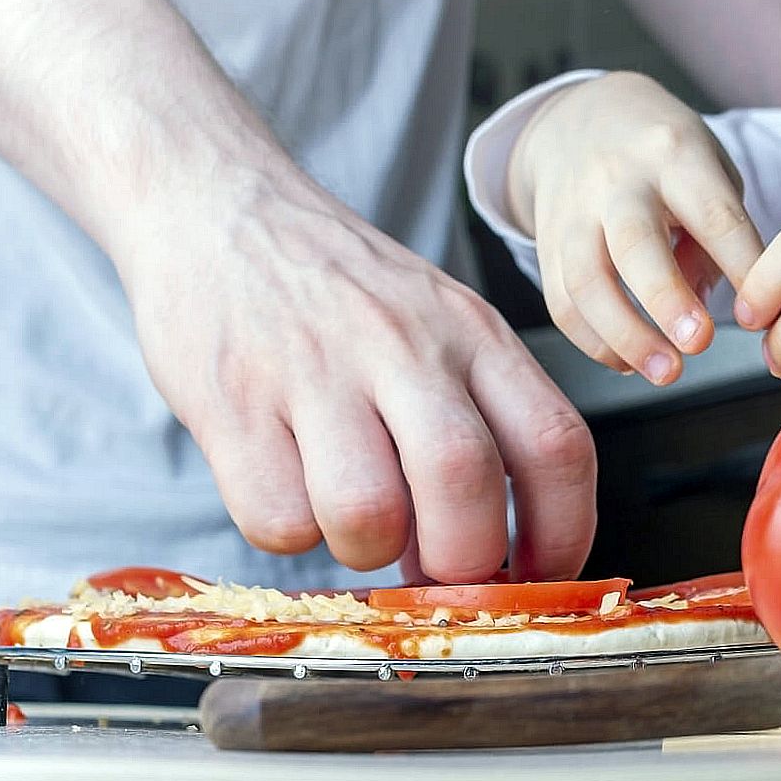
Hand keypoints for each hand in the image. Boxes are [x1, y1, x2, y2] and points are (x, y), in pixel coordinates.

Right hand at [115, 165, 596, 583]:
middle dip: (460, 562)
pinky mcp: (231, 400)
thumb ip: (478, 415)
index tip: (539, 576)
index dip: (562, 533)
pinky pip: (278, 518)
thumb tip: (497, 554)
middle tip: (436, 570)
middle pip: (466, 485)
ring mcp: (315, 370)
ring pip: (369, 517)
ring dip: (368, 551)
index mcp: (474, 332)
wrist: (218, 204)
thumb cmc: (340, 290)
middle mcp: (404, 345)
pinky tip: (288, 487)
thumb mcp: (437, 322)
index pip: (556, 445)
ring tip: (354, 518)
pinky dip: (289, 532)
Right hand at [508, 72, 763, 384]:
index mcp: (674, 154)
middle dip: (666, 301)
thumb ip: (720, 234)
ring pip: (586, 280)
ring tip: (666, 372)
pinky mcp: (546, 243)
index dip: (742, 267)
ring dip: (625, 336)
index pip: (713, 214)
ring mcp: (574, 212)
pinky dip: (594, 342)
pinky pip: (561, 302)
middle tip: (700, 345)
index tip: (764, 315)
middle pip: (634, 243)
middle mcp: (617, 180)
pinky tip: (629, 362)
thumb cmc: (665, 155)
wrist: (580, 119)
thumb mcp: (708, 167)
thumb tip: (719, 307)